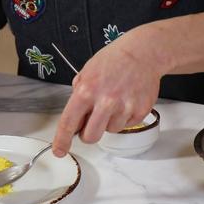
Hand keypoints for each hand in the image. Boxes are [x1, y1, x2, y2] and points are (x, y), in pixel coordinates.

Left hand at [52, 28, 169, 156]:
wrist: (143, 53)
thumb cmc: (113, 61)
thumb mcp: (86, 72)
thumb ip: (78, 96)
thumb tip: (74, 120)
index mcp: (86, 91)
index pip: (69, 122)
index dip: (62, 140)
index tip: (60, 151)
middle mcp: (105, 101)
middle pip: (90, 137)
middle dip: (88, 133)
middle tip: (92, 121)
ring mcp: (124, 107)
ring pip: (110, 131)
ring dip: (109, 121)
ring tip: (114, 101)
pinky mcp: (140, 111)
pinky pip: (126, 125)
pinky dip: (124, 117)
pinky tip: (126, 100)